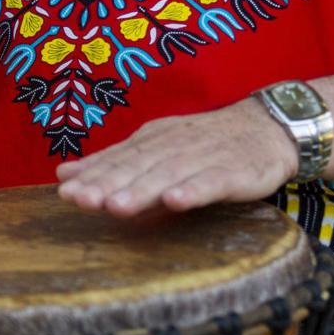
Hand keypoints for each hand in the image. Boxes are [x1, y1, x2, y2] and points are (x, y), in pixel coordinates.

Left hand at [55, 97, 297, 215]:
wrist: (268, 128)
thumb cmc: (206, 144)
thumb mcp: (157, 147)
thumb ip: (114, 163)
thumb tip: (64, 175)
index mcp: (155, 139)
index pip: (120, 158)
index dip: (93, 175)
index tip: (65, 192)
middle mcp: (176, 144)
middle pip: (139, 166)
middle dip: (109, 183)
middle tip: (81, 200)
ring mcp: (206, 156)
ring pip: (169, 174)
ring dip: (142, 189)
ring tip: (116, 206)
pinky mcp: (235, 171)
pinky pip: (212, 181)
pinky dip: (194, 190)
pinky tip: (176, 201)